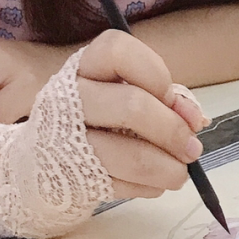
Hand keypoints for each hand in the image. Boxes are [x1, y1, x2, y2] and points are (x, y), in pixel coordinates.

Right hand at [74, 30, 206, 199]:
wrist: (43, 158)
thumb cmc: (100, 115)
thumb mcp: (127, 91)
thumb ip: (164, 97)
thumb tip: (195, 119)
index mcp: (86, 66)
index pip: (119, 51)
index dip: (154, 74)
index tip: (168, 95)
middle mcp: (68, 96)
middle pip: (132, 106)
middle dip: (172, 130)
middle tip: (192, 148)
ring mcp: (64, 140)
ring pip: (129, 155)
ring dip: (166, 168)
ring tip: (180, 173)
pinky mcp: (69, 177)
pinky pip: (120, 186)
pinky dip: (146, 187)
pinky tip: (152, 182)